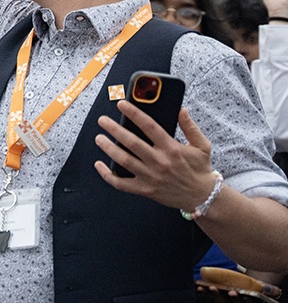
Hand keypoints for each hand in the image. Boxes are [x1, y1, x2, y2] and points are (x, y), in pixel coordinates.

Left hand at [94, 104, 216, 211]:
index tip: (122, 104)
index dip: (134, 113)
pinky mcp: (145, 190)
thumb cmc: (200, 170)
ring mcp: (151, 177)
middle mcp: (160, 162)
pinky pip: (121, 184)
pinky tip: (99, 164)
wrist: (204, 198)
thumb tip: (181, 110)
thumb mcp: (202, 146)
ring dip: (108, 148)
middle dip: (114, 129)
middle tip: (103, 120)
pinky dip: (107, 175)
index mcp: (172, 149)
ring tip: (99, 138)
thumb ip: (190, 127)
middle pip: (132, 143)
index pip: (150, 126)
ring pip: (124, 161)